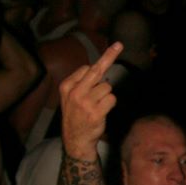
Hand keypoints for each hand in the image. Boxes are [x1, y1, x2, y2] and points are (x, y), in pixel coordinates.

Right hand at [60, 43, 121, 158]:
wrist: (75, 140)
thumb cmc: (76, 116)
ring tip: (97, 106)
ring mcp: (85, 102)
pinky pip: (112, 99)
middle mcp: (75, 92)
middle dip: (109, 56)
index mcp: (66, 86)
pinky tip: (102, 111)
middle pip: (96, 70)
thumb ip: (81, 83)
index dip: (97, 67)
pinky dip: (111, 103)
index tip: (112, 49)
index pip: (86, 68)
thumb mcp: (69, 97)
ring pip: (107, 87)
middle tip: (119, 45)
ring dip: (107, 95)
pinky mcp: (96, 112)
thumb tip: (96, 68)